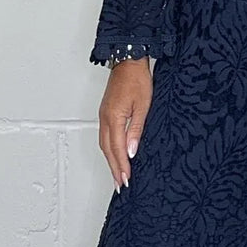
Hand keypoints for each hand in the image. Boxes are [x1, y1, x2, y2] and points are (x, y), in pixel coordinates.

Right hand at [98, 58, 152, 190]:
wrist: (128, 61)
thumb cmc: (137, 80)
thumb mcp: (143, 106)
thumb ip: (136, 130)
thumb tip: (131, 151)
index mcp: (113, 118)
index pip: (117, 149)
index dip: (122, 167)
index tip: (126, 181)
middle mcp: (104, 119)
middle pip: (107, 150)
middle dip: (114, 169)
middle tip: (120, 185)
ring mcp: (103, 116)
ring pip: (104, 144)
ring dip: (110, 161)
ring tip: (118, 175)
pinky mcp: (105, 113)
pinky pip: (104, 136)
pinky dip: (109, 150)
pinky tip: (115, 155)